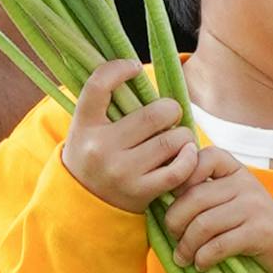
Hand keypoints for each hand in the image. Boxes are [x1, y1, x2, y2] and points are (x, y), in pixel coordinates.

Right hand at [59, 59, 201, 215]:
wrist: (84, 205)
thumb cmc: (93, 156)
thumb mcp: (86, 128)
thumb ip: (105, 103)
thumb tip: (133, 67)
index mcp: (84, 126)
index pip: (99, 85)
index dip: (119, 68)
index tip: (134, 67)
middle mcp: (100, 148)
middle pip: (153, 115)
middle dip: (170, 110)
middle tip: (170, 114)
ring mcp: (121, 171)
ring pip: (171, 140)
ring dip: (183, 134)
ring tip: (178, 136)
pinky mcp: (141, 192)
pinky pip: (178, 169)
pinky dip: (189, 157)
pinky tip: (186, 153)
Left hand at [161, 145, 272, 272]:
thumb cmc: (247, 222)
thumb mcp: (228, 197)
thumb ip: (202, 190)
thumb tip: (161, 197)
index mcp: (234, 169)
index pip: (202, 158)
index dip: (180, 178)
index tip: (172, 200)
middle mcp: (245, 183)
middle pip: (195, 198)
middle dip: (175, 222)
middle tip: (172, 237)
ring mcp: (254, 206)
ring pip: (204, 224)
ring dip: (186, 246)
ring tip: (183, 257)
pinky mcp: (259, 232)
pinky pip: (219, 245)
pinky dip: (203, 258)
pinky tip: (201, 264)